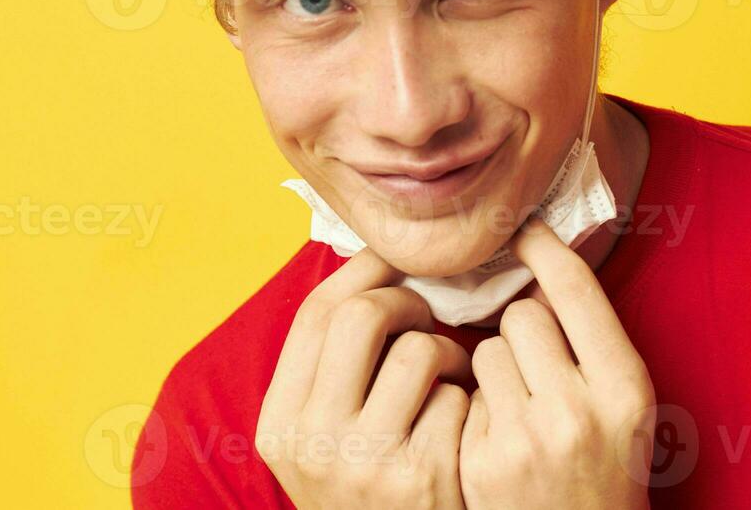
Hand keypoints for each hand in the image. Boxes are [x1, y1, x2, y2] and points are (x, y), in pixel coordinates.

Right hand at [256, 248, 472, 509]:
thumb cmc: (371, 487)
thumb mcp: (322, 438)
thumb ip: (332, 367)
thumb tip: (372, 264)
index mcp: (280, 422)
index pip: (316, 313)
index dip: (362, 273)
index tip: (394, 263)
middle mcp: (312, 441)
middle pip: (363, 316)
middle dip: (409, 301)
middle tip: (428, 315)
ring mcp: (367, 464)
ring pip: (420, 350)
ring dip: (449, 352)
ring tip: (449, 378)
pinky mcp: (424, 480)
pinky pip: (459, 398)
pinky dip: (469, 400)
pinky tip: (464, 425)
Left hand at [460, 216, 656, 509]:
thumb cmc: (605, 472)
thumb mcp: (624, 407)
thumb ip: (592, 342)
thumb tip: (539, 264)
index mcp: (625, 388)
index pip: (575, 289)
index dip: (544, 248)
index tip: (523, 228)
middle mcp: (578, 410)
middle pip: (524, 314)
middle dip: (524, 332)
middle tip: (540, 371)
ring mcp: (525, 439)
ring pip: (485, 350)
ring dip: (495, 368)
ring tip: (520, 410)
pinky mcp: (481, 462)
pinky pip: (464, 395)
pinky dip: (474, 409)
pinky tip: (497, 441)